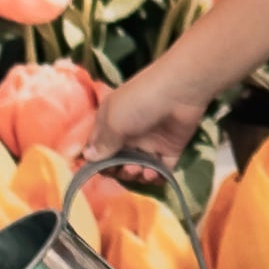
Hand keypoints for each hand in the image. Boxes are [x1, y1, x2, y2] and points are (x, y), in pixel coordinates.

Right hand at [92, 56, 208, 168]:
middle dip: (119, 171)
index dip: (97, 162)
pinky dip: (156, 177)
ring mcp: (149, 142)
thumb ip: (103, 143)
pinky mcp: (169, 149)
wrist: (180, 91)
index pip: (98, 148)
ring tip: (141, 170)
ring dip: (136, 175)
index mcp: (110, 124)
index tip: (101, 170)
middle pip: (118, 162)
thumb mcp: (114, 121)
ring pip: (138, 168)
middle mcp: (128, 135)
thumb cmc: (139, 102)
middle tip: (127, 168)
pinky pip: (160, 169)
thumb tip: (88, 157)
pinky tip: (154, 175)